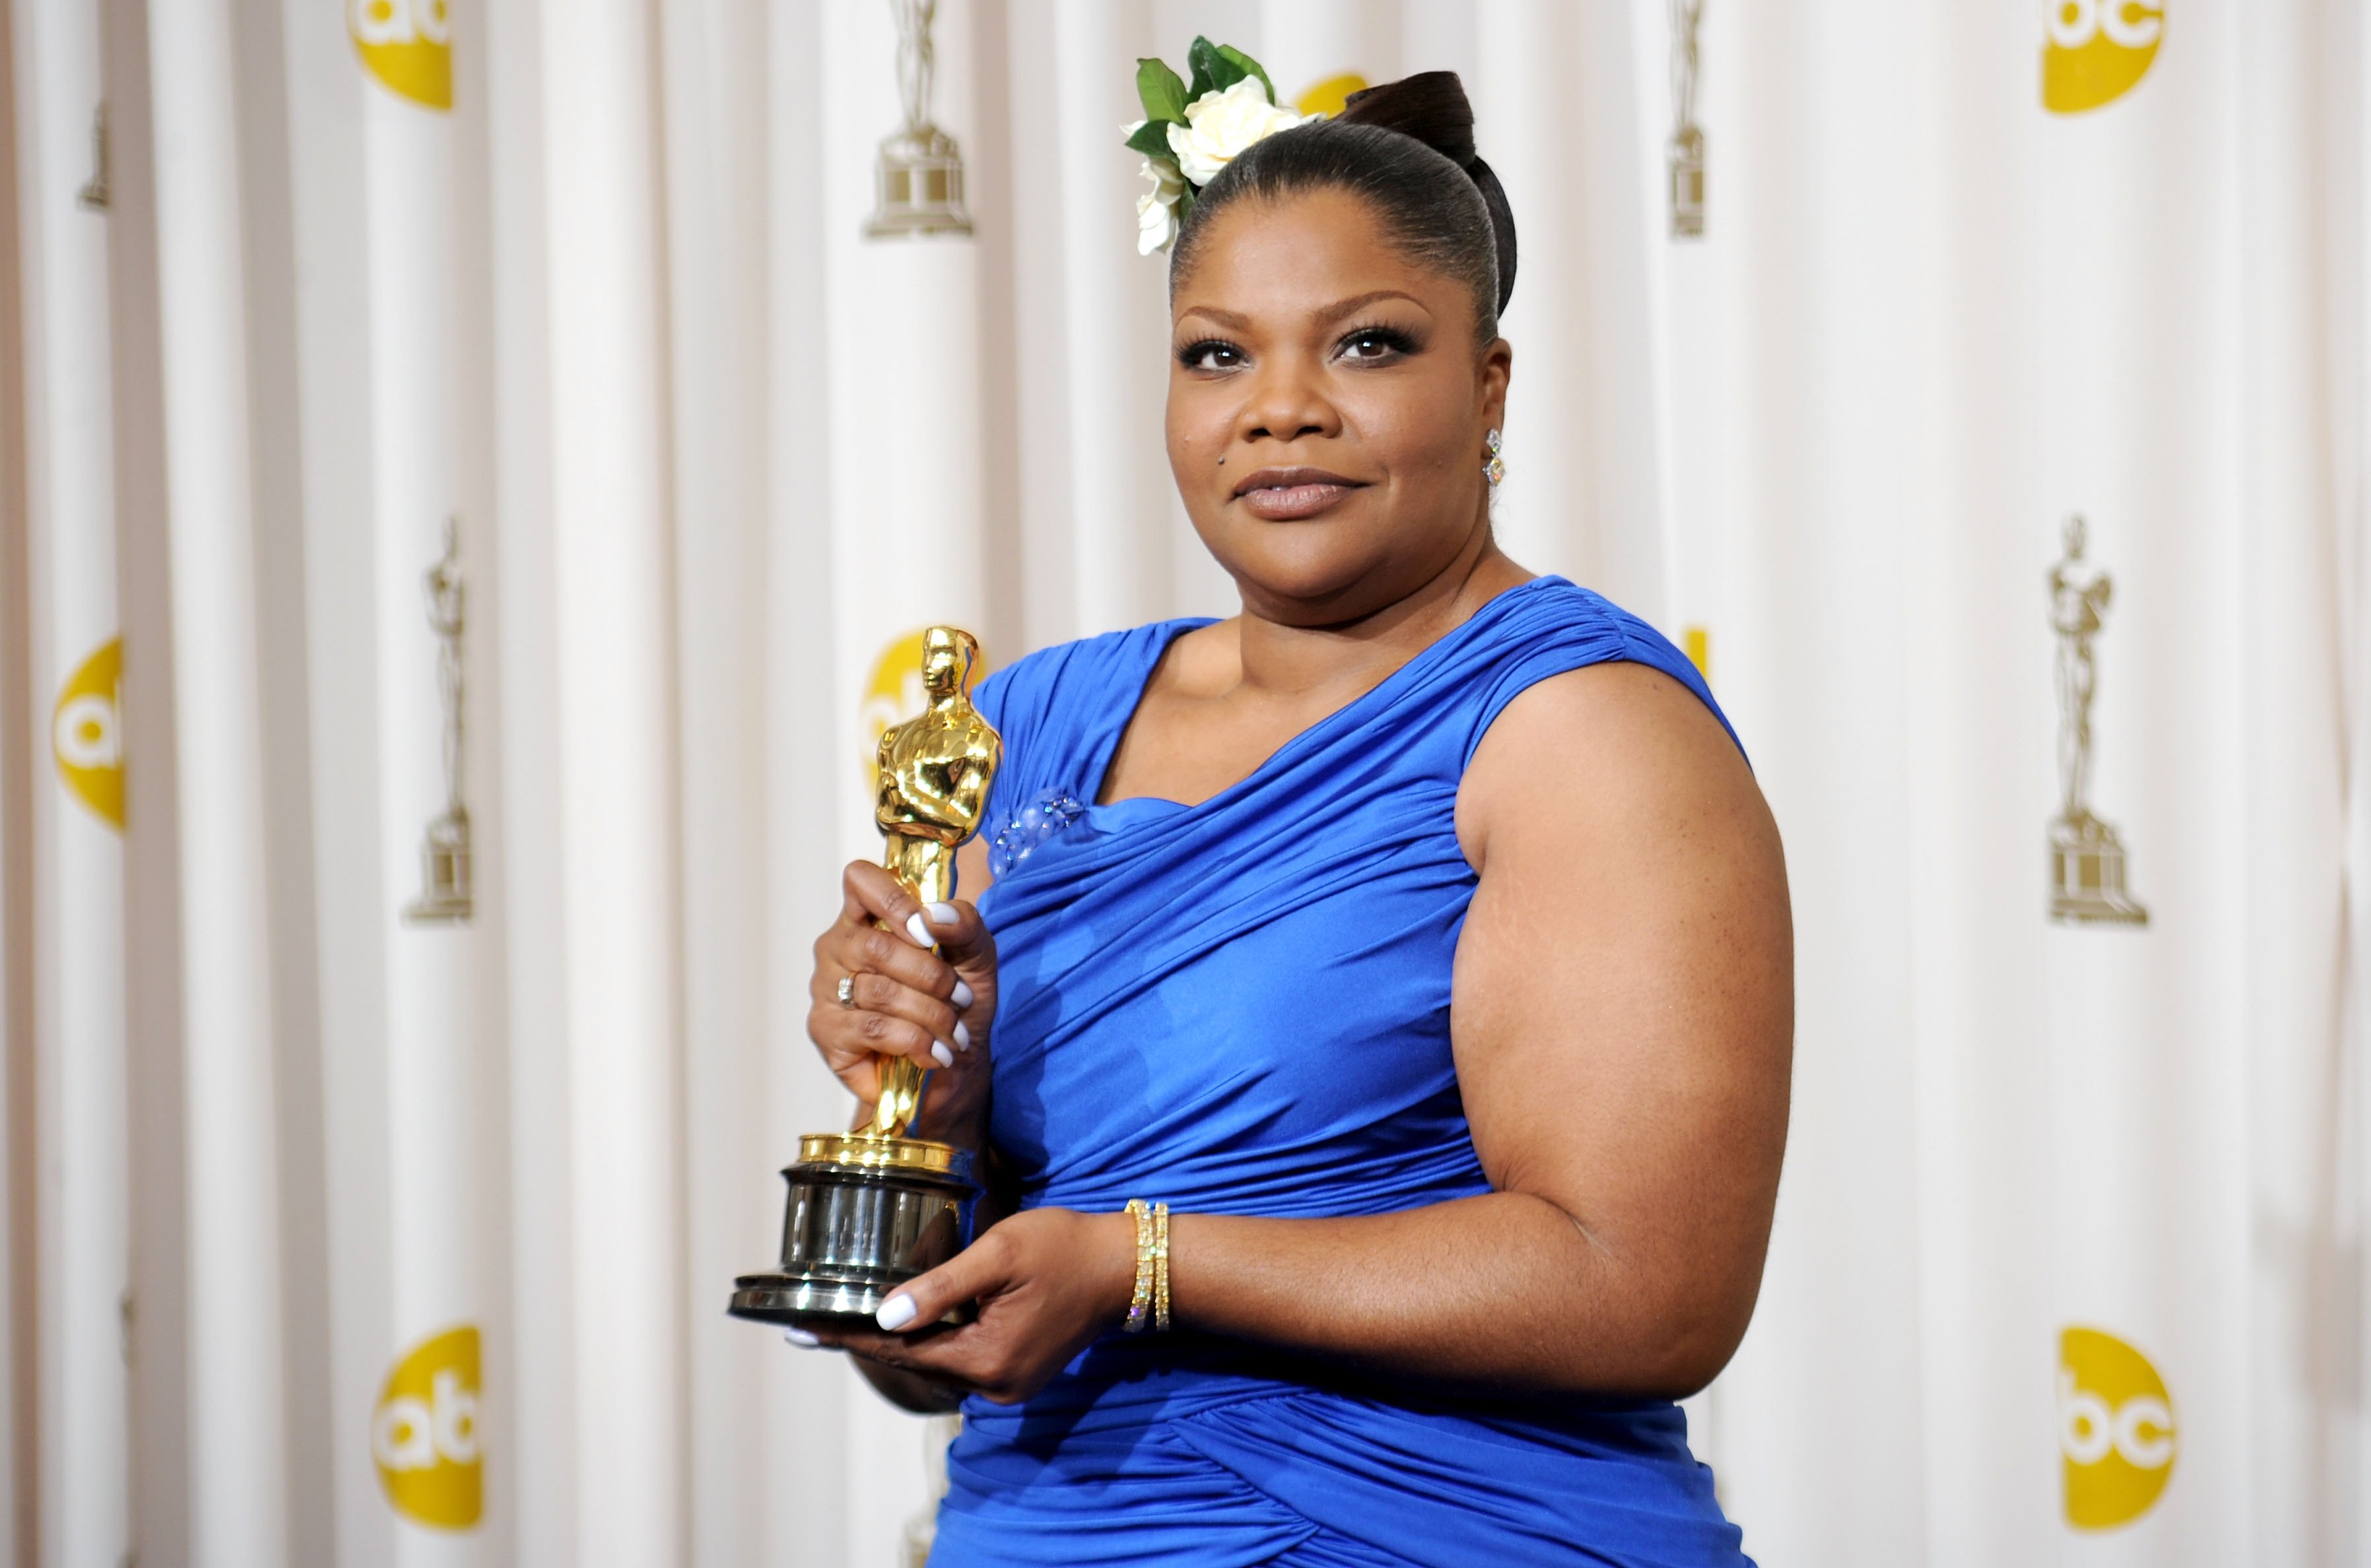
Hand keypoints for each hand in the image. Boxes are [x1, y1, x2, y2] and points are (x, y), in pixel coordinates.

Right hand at [807, 860, 997, 1140]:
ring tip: (953, 1032)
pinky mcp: (826, 1032)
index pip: (861, 880)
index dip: (893, 900)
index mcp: (870, 917)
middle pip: (875, 945)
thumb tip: (932, 915)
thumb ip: (964, 924)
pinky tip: (934, 1053)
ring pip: (877, 991)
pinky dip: (915, 1041)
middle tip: (961, 998)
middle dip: (931, 976)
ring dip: (930, 1014)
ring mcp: (826, 989)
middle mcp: (839, 947)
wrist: (954, 1065)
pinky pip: (873, 1029)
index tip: (926, 932)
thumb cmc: (958, 1003)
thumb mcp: (977, 957)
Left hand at [807, 1207, 1138, 1403]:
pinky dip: (933, 1340)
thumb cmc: (1064, 1247)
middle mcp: (995, 1384)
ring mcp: (1008, 1384)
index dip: (849, 1337)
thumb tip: (886, 1315)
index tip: (803, 1331)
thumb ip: (942, 1287)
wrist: (1125, 1265)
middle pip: (915, 1362)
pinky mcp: (1017, 1373)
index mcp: (987, 1358)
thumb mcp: (999, 1255)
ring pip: (937, 1362)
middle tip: (814, 1323)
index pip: (900, 1350)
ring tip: (849, 1319)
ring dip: (900, 1340)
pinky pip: (962, 1359)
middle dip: (867, 1338)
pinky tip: (909, 1320)